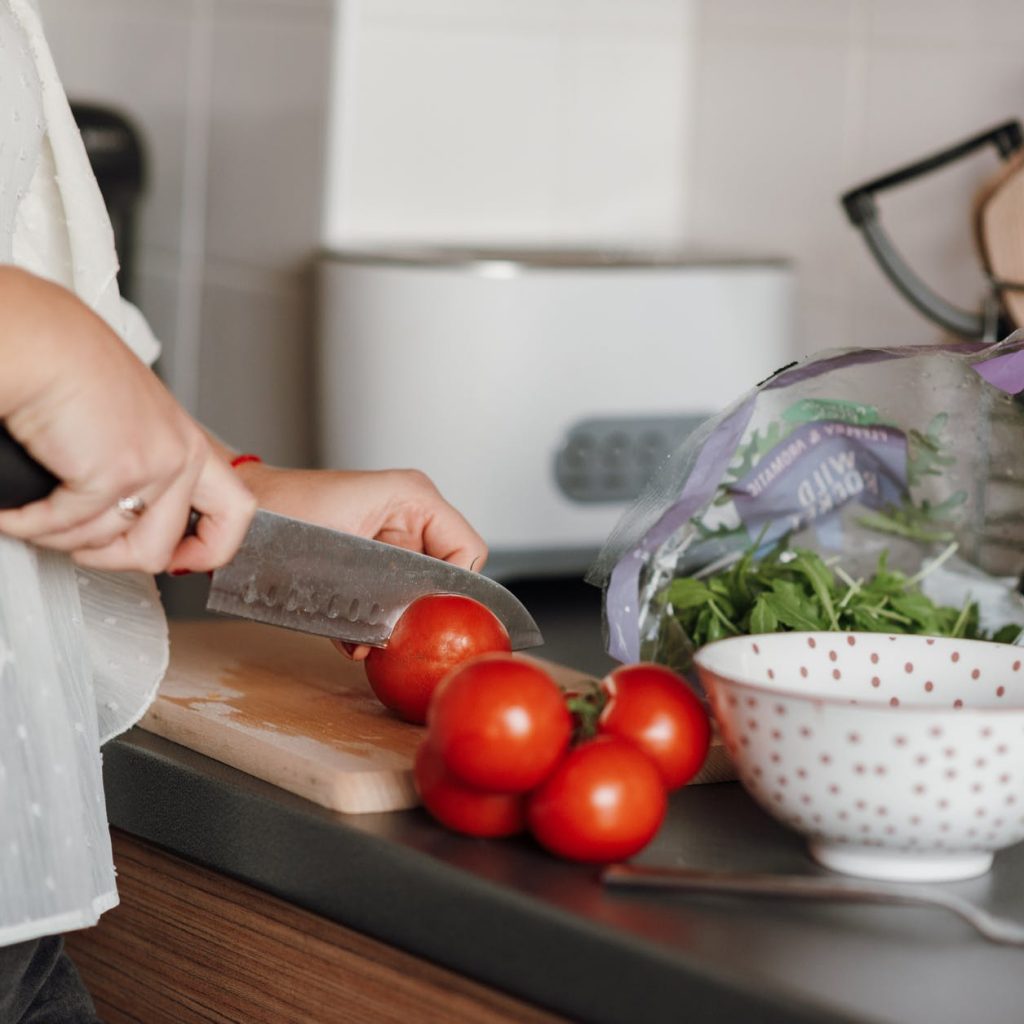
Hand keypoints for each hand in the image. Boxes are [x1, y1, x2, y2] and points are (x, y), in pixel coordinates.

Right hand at [0, 270, 255, 572]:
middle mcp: (180, 455)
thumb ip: (141, 461)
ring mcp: (152, 467)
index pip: (235, 510)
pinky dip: (29, 524)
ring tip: (37, 510)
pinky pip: (65, 529)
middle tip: (79, 543)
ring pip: (107, 545)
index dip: (212, 548)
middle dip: (109, 558)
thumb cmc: (66, 366)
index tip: (183, 561)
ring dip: (60, 536)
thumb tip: (128, 512)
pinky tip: (16, 509)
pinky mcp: (113, 474)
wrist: (36, 340)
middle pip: (160, 550)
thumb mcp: (127, 420)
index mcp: (186, 441)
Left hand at [234, 463, 487, 659]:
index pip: (468, 551)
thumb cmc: (282, 515)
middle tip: (404, 637)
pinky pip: (393, 596)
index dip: (460, 591)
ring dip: (399, 622)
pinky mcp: (373, 562)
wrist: (243, 518)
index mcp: (415, 498)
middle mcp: (411, 516)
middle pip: (447, 575)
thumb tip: (403, 631)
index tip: (438, 620)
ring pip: (420, 592)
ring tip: (371, 641)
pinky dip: (376, 623)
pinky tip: (355, 639)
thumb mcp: (344, 551)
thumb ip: (387, 588)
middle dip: (425, 612)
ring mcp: (393, 538)